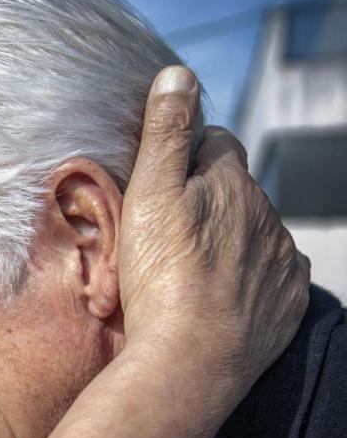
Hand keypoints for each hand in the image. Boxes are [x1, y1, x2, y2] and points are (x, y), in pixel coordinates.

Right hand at [118, 65, 309, 400]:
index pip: (216, 141)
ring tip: (186, 270)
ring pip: (253, 232)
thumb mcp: (149, 193)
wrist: (190, 361)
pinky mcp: (288, 302)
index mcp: (232, 181)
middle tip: (165, 232)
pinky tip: (215, 295)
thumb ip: (166, 132)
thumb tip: (179, 76)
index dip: (187, 155)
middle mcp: (267, 214)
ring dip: (227, 239)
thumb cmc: (160, 277)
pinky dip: (247, 278)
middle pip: (235, 189)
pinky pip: (271, 275)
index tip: (161, 182)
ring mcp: (282, 260)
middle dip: (207, 199)